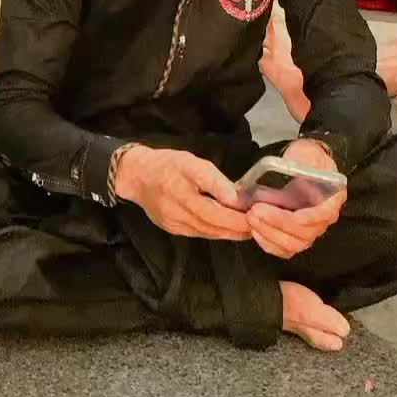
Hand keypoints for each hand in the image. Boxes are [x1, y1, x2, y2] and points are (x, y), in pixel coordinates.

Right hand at [115, 145, 250, 240]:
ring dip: (228, 232)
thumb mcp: (192, 162)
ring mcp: (174, 223)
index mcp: (183, 192)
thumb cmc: (167, 164)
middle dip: (237, 227)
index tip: (255, 214)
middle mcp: (178, 212)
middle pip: (213, 225)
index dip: (236, 217)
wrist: (137, 176)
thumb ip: (215, 180)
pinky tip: (227, 229)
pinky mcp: (172, 229)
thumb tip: (237, 199)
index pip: (216, 211)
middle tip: (258, 225)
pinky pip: (199, 233)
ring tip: (248, 229)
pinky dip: (215, 232)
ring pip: (207, 232)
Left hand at [247, 138, 346, 258]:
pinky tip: (255, 230)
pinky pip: (284, 249)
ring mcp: (309, 230)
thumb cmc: (305, 159)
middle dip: (279, 223)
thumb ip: (304, 162)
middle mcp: (323, 219)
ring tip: (252, 217)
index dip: (310, 218)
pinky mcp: (295, 237)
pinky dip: (268, 243)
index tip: (295, 216)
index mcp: (333, 198)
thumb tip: (295, 170)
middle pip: (306, 233)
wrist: (302, 165)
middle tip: (256, 210)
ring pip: (294, 244)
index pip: (325, 214)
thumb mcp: (307, 153)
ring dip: (270, 233)